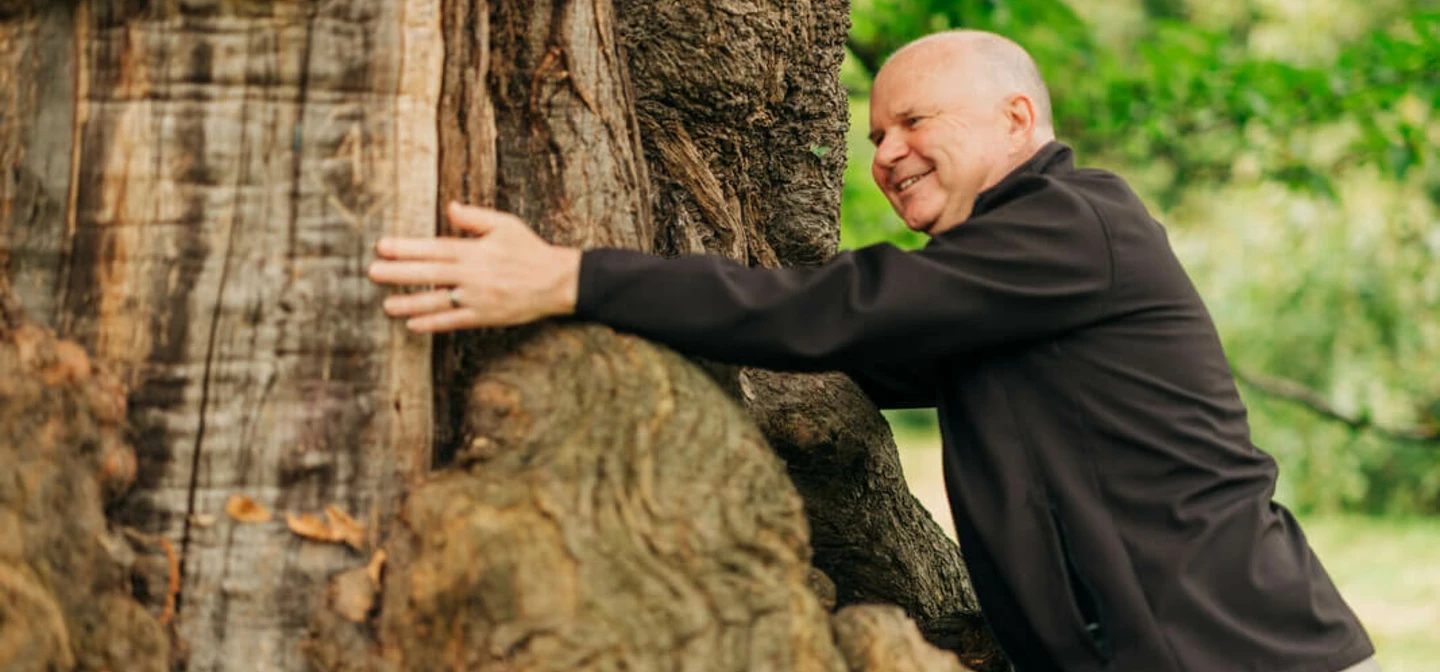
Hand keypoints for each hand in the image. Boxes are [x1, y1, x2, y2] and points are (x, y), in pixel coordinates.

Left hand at [367, 202, 581, 332]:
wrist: (558, 281)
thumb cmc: (530, 250)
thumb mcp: (506, 225)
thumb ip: (475, 217)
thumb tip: (450, 208)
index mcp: (475, 250)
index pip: (434, 248)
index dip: (406, 248)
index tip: (382, 246)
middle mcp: (473, 274)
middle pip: (429, 274)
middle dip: (399, 274)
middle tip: (372, 273)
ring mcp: (478, 298)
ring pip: (438, 301)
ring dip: (410, 303)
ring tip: (386, 305)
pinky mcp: (486, 316)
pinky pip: (455, 321)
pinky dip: (434, 324)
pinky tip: (413, 325)